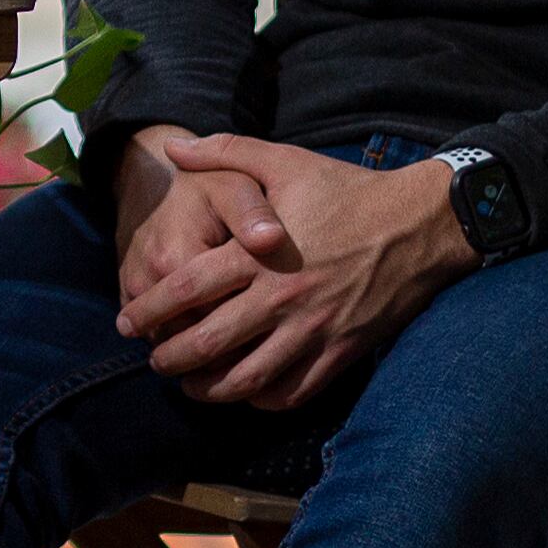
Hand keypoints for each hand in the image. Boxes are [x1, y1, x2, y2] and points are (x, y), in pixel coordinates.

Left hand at [135, 137, 478, 409]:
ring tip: (190, 384)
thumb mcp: (286, 161)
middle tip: (153, 360)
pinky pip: (292, 391)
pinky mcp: (340, 351)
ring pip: (245, 378)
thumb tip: (172, 148)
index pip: (184, 291)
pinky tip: (246, 392)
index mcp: (258, 254)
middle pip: (206, 343)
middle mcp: (280, 297)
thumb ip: (225, 153)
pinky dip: (262, 398)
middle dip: (168, 358)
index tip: (126, 322)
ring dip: (208, 388)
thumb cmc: (348, 191)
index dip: (147, 311)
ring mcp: (312, 330)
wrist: (420, 223)